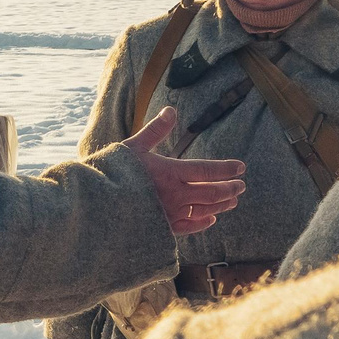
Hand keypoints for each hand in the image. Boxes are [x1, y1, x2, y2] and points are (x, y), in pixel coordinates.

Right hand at [122, 107, 245, 234]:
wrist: (97, 206)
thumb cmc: (112, 173)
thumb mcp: (133, 147)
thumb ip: (155, 130)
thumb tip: (171, 110)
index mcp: (170, 172)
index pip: (207, 170)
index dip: (226, 169)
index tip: (241, 167)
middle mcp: (175, 195)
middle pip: (212, 192)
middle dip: (229, 188)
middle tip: (241, 186)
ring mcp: (170, 214)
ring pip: (205, 210)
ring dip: (222, 205)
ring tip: (233, 201)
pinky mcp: (163, 229)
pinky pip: (189, 227)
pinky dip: (203, 223)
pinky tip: (211, 220)